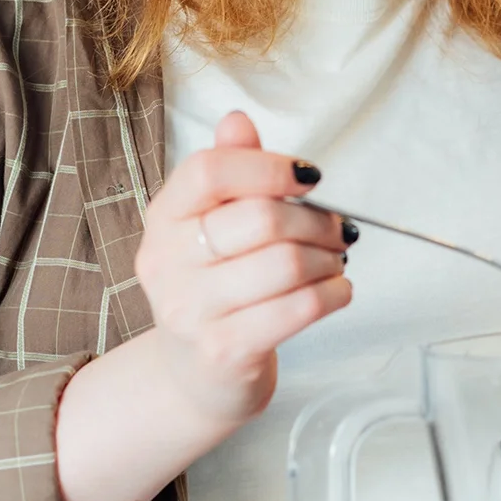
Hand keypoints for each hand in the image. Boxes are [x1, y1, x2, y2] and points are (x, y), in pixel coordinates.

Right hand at [132, 110, 353, 426]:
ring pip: (286, 263)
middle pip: (260, 218)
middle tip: (338, 227)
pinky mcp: (225, 350)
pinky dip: (334, 292)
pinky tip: (336, 288)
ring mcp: (192, 311)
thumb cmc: (211, 294)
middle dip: (316, 219)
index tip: (308, 178)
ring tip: (336, 259)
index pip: (209, 172)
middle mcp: (167, 263)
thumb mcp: (207, 228)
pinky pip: (299, 308)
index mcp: (163, 220)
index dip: (267, 166)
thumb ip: (226, 171)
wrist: (191, 380)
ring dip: (329, 257)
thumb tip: (237, 120)